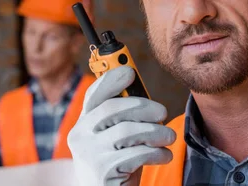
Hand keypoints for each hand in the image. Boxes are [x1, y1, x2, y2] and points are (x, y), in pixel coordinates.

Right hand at [67, 66, 176, 185]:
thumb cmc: (117, 169)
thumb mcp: (116, 142)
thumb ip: (121, 120)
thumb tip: (141, 95)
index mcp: (82, 126)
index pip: (93, 96)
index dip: (111, 81)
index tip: (129, 72)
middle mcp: (80, 137)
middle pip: (113, 108)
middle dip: (143, 106)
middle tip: (162, 113)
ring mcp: (89, 154)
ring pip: (128, 130)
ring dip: (156, 132)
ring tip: (167, 138)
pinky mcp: (103, 170)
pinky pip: (138, 153)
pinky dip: (157, 152)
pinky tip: (163, 156)